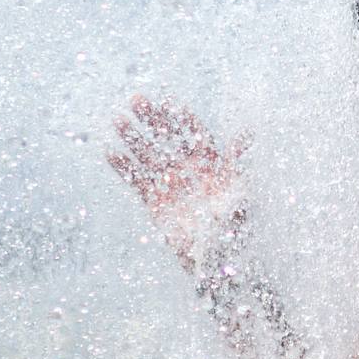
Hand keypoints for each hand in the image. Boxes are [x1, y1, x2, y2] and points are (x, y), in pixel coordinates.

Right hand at [107, 94, 245, 269]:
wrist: (218, 259)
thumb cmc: (235, 224)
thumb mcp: (240, 189)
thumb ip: (238, 160)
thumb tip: (248, 132)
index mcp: (210, 162)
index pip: (192, 132)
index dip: (180, 116)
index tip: (167, 99)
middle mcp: (188, 169)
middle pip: (166, 138)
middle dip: (152, 119)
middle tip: (136, 100)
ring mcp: (170, 184)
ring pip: (148, 155)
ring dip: (133, 138)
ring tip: (118, 120)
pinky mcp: (154, 202)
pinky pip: (136, 181)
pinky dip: (123, 168)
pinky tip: (110, 152)